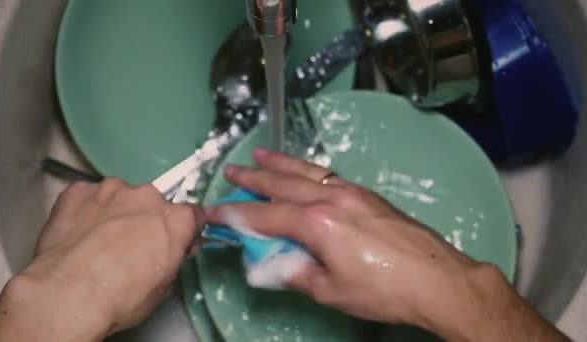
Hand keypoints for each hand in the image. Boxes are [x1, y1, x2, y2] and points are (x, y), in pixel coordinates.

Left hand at [0, 179, 202, 340]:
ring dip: (115, 211)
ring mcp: (111, 190)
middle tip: (129, 246)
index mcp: (176, 219)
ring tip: (98, 240)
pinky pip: (87, 196)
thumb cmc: (120, 297)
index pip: (191, 214)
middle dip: (144, 219)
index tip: (171, 241)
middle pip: (152, 202)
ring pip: (119, 195)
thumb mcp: (163, 286)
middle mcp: (147, 196)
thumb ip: (172, 256)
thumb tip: (168, 250)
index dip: (181, 229)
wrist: (69, 293)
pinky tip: (77, 233)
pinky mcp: (78, 191)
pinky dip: (85, 209)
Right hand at [205, 148, 566, 340]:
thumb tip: (269, 265)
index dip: (236, 214)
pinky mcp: (368, 195)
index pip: (265, 215)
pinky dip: (308, 170)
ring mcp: (352, 193)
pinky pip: (328, 175)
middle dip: (253, 178)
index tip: (214, 211)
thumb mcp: (330, 291)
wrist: (436, 279)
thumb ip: (294, 272)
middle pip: (283, 184)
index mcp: (317, 223)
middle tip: (231, 171)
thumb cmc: (385, 289)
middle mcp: (332, 199)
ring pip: (307, 172)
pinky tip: (303, 170)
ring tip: (260, 155)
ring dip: (280, 164)